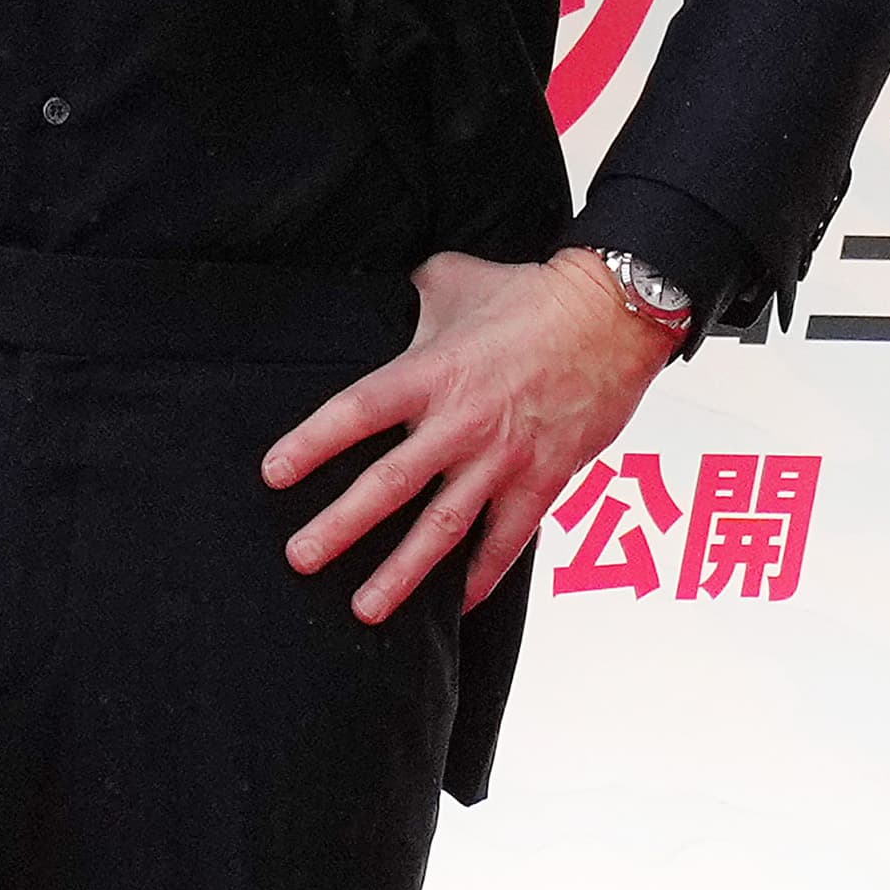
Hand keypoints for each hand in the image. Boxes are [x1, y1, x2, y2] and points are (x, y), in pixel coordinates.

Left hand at [263, 248, 682, 620]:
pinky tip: (459, 605)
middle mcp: (461, 422)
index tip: (275, 474)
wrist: (614, 315)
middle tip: (301, 558)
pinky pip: (507, 540)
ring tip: (365, 608)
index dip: (312, 443)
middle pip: (389, 483)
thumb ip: (412, 297)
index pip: (357, 412)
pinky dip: (482, 576)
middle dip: (341, 526)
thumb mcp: (455, 281)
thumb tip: (388, 294)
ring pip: (443, 527)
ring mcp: (503, 458)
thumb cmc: (533, 296)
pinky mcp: (543, 480)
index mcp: (432, 373)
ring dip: (402, 572)